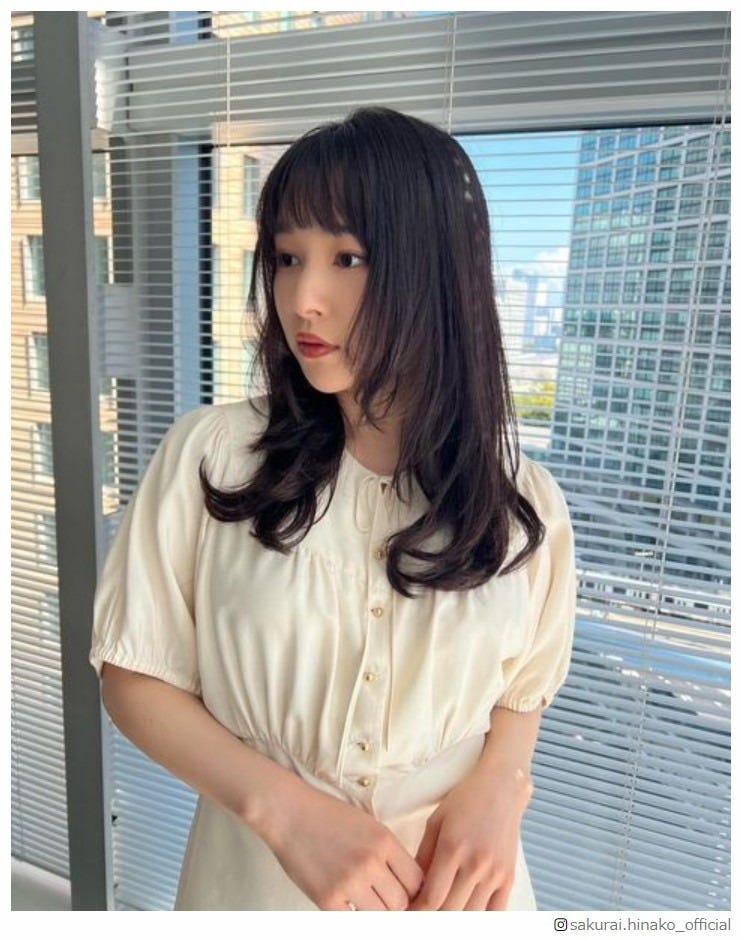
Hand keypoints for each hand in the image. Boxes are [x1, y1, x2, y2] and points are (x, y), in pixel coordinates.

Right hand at [264, 780, 422, 910]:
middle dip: (396, 903)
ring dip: (376, 911)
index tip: (405, 891)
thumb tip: (408, 885)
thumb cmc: (329, 817)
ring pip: (381, 916)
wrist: (290, 814)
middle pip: (401, 902)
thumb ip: (389, 853)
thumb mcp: (369, 825)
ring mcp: (349, 881)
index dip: (413, 890)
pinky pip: (353, 921)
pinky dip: (353, 914)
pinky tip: (347, 903)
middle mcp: (370, 861)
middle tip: (384, 898)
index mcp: (384, 840)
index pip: (417, 880)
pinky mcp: (327, 898)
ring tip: (366, 900)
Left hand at [408, 763, 532, 909]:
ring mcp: (495, 873)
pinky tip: (466, 913)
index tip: (407, 912)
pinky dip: (478, 919)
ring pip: (470, 916)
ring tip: (441, 911)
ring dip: (453, 918)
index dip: (416, 912)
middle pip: (449, 911)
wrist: (501, 788)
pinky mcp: (509, 877)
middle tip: (420, 914)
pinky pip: (494, 913)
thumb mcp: (435, 822)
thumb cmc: (465, 801)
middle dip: (431, 918)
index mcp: (452, 848)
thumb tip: (412, 887)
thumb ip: (423, 856)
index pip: (431, 899)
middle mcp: (475, 864)